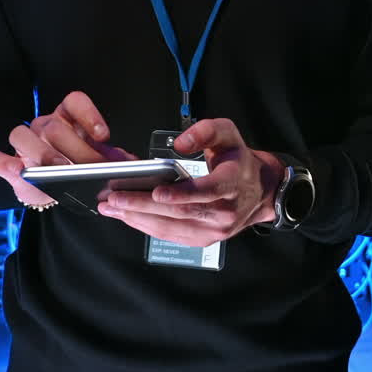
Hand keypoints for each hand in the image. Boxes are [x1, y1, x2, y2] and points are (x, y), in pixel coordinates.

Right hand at [0, 90, 134, 207]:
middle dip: (75, 150)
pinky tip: (15, 170)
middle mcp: (45, 125)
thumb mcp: (94, 161)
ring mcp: (25, 143)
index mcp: (68, 119)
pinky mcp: (7, 163)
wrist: (48, 188)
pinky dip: (4, 163)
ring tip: (59, 170)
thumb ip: (110, 158)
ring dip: (43, 153)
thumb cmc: (73, 168)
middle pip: (54, 127)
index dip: (89, 115)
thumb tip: (132, 162)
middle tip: (91, 169)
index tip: (104, 136)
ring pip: (22, 134)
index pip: (74, 102)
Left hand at [97, 117, 284, 244]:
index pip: (205, 192)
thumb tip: (180, 144)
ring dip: (139, 218)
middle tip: (115, 198)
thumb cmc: (239, 161)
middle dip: (143, 206)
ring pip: (172, 227)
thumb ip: (205, 132)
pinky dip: (147, 227)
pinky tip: (129, 217)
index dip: (180, 194)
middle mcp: (224, 212)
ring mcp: (214, 230)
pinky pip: (172, 236)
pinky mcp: (204, 239)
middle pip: (180, 212)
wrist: (259, 191)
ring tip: (112, 208)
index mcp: (232, 184)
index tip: (155, 191)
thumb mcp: (228, 134)